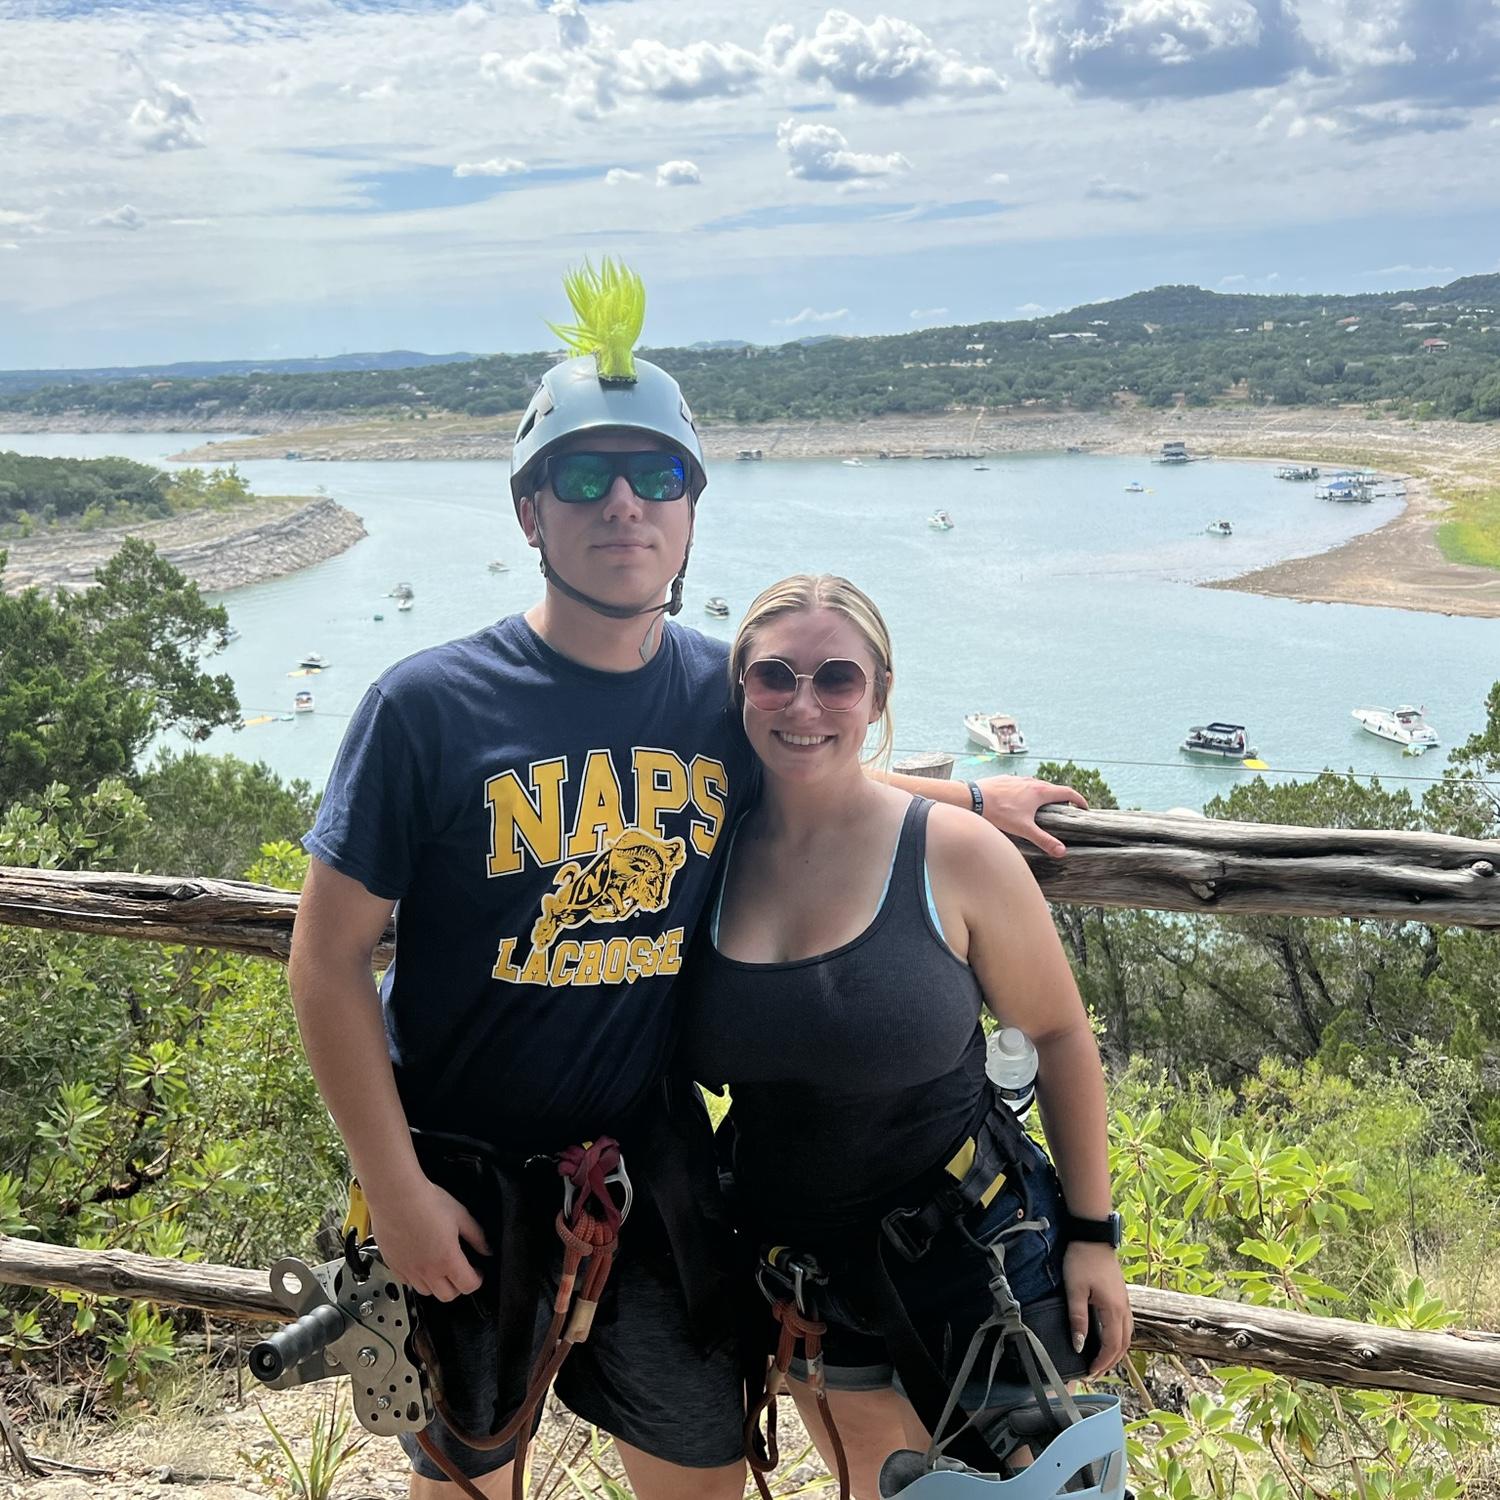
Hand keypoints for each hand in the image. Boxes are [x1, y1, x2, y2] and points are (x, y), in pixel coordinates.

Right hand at [364, 1174, 490, 1300]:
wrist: (396, 1196)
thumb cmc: (425, 1202)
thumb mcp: (460, 1215)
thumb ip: (476, 1235)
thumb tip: (486, 1248)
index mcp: (447, 1259)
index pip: (468, 1285)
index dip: (477, 1279)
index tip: (477, 1272)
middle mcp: (427, 1270)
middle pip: (447, 1296)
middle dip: (458, 1286)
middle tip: (460, 1271)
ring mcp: (408, 1270)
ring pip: (426, 1292)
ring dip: (436, 1284)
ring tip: (439, 1267)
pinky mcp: (393, 1265)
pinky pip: (407, 1283)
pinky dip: (416, 1278)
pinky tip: (420, 1263)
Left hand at [976, 777, 1087, 858]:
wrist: (973, 798)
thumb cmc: (998, 812)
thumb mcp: (1024, 829)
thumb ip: (1043, 840)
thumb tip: (1062, 851)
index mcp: (1040, 791)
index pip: (1067, 792)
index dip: (1079, 799)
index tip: (1084, 807)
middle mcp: (1031, 782)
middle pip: (1053, 788)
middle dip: (1062, 799)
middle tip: (1066, 810)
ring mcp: (1018, 779)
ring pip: (1037, 785)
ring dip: (1044, 795)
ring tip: (1044, 808)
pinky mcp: (1006, 780)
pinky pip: (1023, 785)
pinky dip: (1028, 793)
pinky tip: (1021, 803)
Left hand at [1062, 1241, 1132, 1377]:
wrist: (1093, 1237)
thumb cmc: (1082, 1261)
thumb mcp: (1075, 1290)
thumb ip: (1078, 1319)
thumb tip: (1079, 1345)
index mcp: (1113, 1310)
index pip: (1112, 1346)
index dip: (1102, 1363)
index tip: (1090, 1373)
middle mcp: (1124, 1309)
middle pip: (1123, 1344)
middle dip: (1110, 1362)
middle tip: (1095, 1372)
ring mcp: (1125, 1302)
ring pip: (1127, 1336)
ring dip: (1116, 1351)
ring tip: (1102, 1361)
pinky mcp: (1122, 1296)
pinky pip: (1126, 1325)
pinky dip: (1119, 1338)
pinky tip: (1109, 1339)